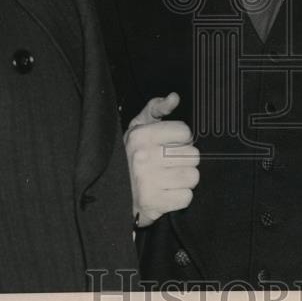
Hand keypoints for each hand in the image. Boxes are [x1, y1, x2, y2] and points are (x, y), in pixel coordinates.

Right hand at [124, 92, 199, 227]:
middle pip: (192, 155)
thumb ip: (156, 108)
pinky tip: (167, 193)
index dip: (182, 139)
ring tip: (169, 178)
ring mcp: (148, 181)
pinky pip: (186, 197)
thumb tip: (174, 97)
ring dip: (184, 179)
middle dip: (184, 160)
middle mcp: (144, 157)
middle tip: (170, 164)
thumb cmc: (128, 157)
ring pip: (192, 176)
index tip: (172, 145)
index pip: (185, 132)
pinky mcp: (152, 203)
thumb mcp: (137, 127)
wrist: (109, 194)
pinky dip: (179, 197)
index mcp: (141, 136)